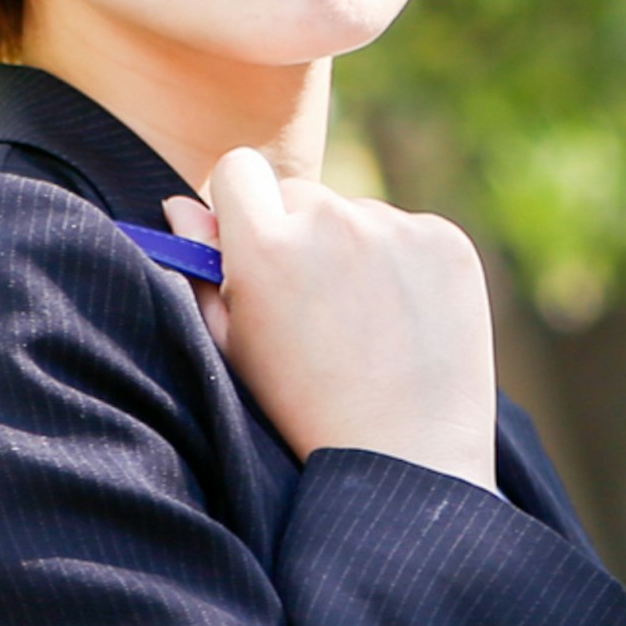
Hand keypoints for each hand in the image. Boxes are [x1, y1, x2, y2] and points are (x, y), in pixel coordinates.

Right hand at [165, 149, 496, 491]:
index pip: (238, 170)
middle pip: (300, 194)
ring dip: (354, 249)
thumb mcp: (233, 347)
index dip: (241, 204)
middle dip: (298, 233)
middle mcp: (330, 221)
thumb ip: (200, 270)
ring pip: (357, 215)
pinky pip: (410, 232)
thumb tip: (181, 204)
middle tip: (313, 303)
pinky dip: (406, 264)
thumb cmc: (302, 410)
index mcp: (264, 246)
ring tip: (364, 324)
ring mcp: (395, 228)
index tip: (252, 238)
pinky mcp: (445, 241)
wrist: (405, 456)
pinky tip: (406, 321)